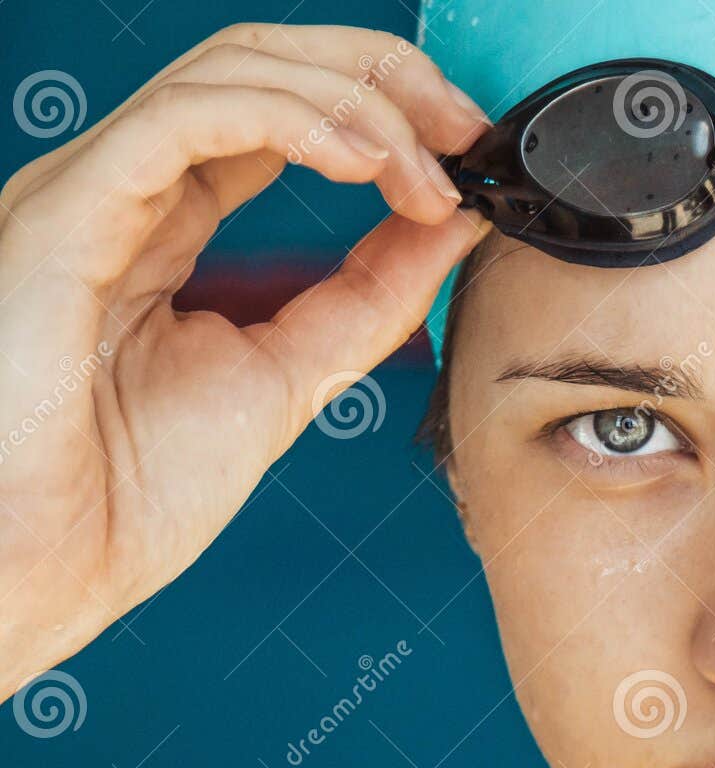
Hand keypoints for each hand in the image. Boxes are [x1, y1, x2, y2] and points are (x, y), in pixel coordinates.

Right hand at [0, 24, 491, 693]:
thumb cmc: (130, 490)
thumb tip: (457, 225)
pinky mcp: (67, 216)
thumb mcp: (293, 373)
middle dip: (382, 79)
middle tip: (466, 129)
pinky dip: (291, 123)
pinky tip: (366, 163)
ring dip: (355, 102)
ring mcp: (91, 193)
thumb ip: (373, 295)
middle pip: (261, 63)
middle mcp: (126, 188)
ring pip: (228, 70)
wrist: (56, 570)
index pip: (281, 110)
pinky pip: (184, 122)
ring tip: (428, 168)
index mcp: (167, 218)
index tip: (470, 148)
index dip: (384, 107)